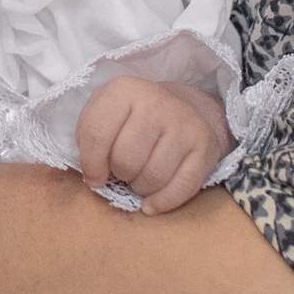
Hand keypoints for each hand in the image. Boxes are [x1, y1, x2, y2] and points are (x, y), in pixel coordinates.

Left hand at [76, 76, 229, 214]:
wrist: (185, 107)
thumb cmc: (134, 116)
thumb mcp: (104, 110)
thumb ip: (89, 135)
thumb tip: (92, 174)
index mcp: (124, 90)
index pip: (96, 134)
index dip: (90, 164)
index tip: (94, 177)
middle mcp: (157, 103)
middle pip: (126, 160)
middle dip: (119, 174)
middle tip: (123, 171)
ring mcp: (184, 123)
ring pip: (153, 177)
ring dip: (140, 187)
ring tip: (139, 178)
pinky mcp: (205, 146)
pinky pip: (182, 187)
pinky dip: (163, 202)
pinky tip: (152, 203)